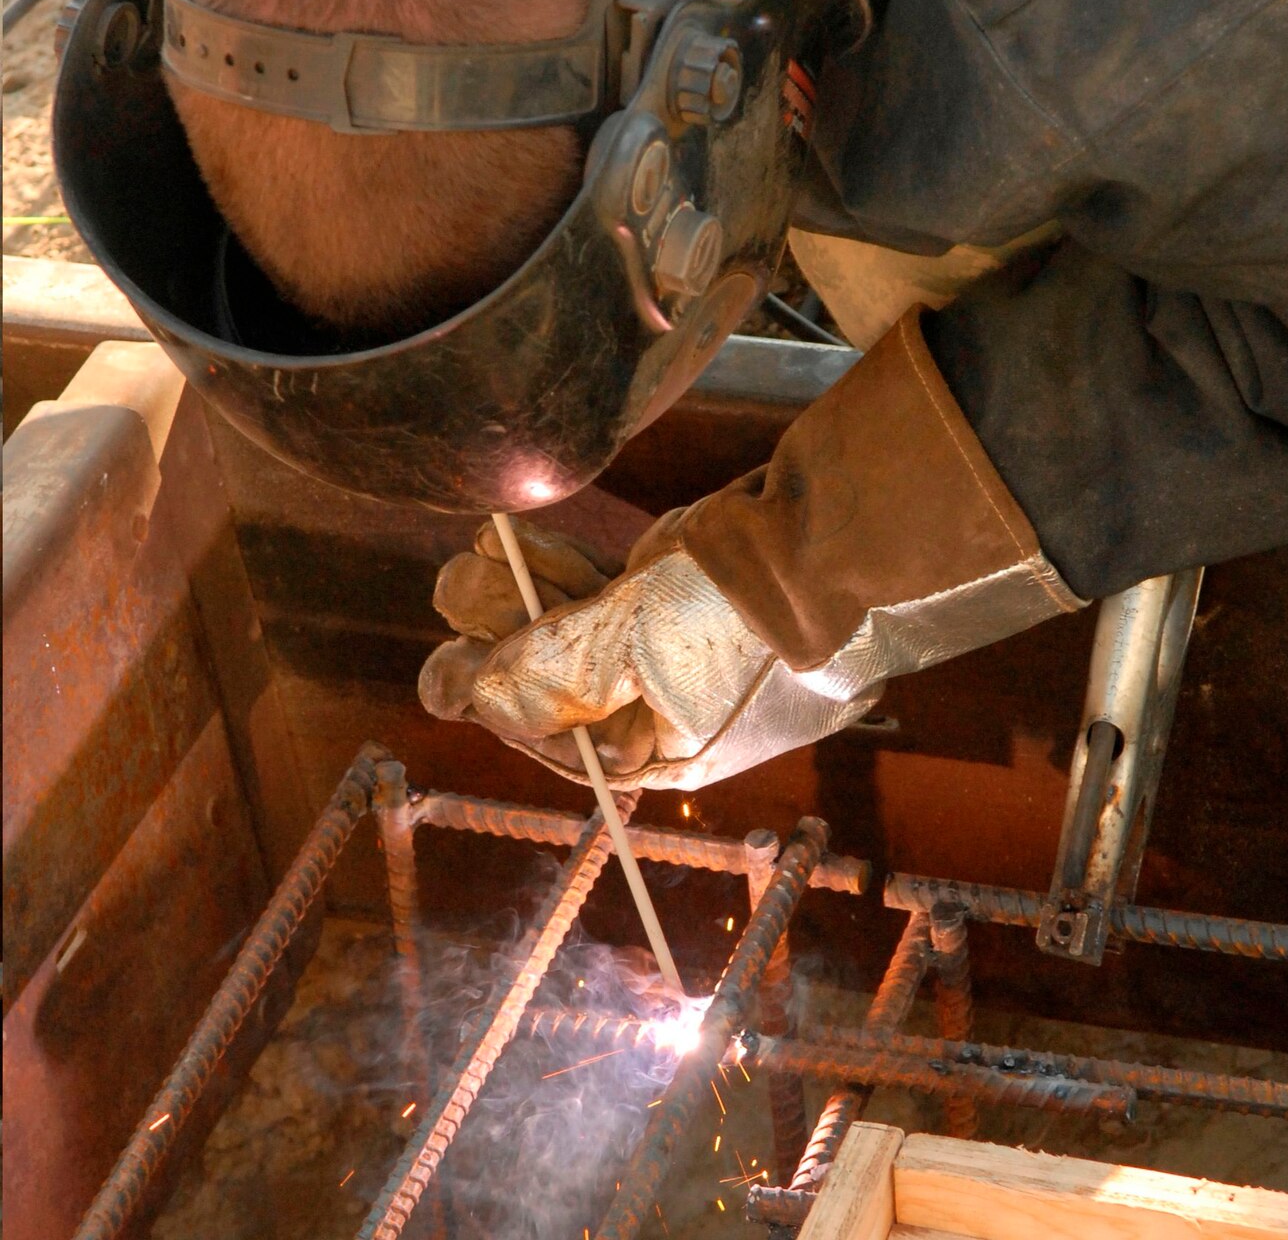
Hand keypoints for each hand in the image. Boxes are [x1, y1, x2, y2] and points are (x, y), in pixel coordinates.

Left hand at [420, 309, 1083, 788]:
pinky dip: (563, 565)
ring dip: (521, 591)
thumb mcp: (631, 647)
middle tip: (455, 586)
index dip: (498, 701)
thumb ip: (542, 671)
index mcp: (663, 751)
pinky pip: (605, 587)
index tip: (448, 668)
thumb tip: (455, 694)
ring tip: (479, 550)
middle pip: (558, 678)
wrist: (837, 539)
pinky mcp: (680, 587)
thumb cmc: (743, 615)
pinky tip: (524, 537)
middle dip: (502, 633)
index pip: (556, 742)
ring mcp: (673, 641)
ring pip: (576, 623)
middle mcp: (664, 704)